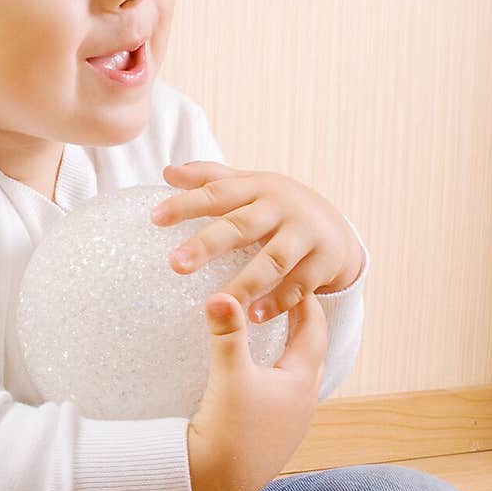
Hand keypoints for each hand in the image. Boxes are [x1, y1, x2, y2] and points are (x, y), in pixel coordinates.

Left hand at [150, 160, 362, 323]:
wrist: (336, 227)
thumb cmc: (276, 208)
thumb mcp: (248, 186)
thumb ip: (209, 178)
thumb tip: (167, 173)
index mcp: (257, 188)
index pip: (217, 192)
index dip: (186, 204)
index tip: (155, 218)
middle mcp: (281, 208)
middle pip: (241, 226)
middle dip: (207, 244)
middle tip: (175, 264)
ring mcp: (305, 234)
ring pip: (273, 259)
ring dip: (246, 282)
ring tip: (217, 303)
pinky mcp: (324, 262)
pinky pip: (300, 285)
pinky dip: (279, 301)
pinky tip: (254, 317)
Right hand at [188, 291, 327, 490]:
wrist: (213, 485)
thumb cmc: (227, 431)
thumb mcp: (228, 376)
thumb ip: (227, 334)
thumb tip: (221, 295)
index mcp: (300, 383)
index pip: (314, 331)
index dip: (307, 303)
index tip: (296, 279)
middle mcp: (303, 403)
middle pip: (312, 354)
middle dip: (303, 325)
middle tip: (289, 299)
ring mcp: (290, 424)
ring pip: (299, 377)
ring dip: (290, 352)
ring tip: (275, 333)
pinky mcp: (273, 438)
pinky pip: (284, 397)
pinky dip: (278, 376)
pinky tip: (260, 377)